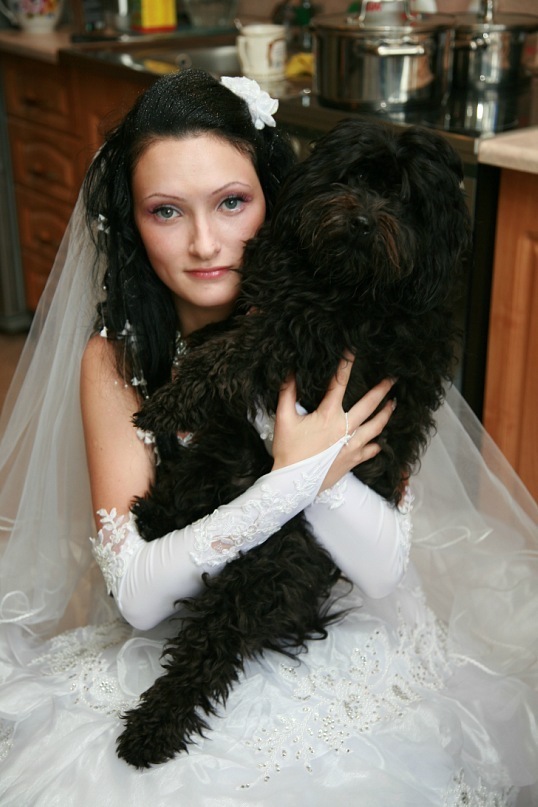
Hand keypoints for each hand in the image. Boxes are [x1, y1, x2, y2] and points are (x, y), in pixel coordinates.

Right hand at [271, 355, 394, 483]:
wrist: (293, 484)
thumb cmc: (288, 452)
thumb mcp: (283, 419)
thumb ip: (287, 394)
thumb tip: (290, 372)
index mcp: (329, 415)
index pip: (339, 383)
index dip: (346, 364)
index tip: (353, 350)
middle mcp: (345, 428)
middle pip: (369, 404)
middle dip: (382, 389)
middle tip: (393, 378)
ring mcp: (352, 445)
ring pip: (376, 427)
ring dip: (386, 414)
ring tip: (393, 404)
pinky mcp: (353, 461)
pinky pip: (371, 450)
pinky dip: (377, 445)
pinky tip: (381, 441)